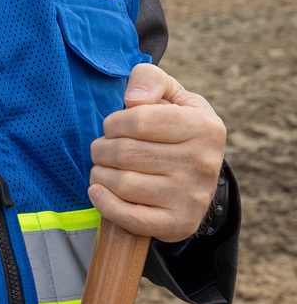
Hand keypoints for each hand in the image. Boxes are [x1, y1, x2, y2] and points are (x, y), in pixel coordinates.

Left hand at [88, 62, 225, 241]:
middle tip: (103, 150)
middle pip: (125, 153)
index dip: (114, 122)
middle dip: (101, 149)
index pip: (138, 120)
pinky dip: (104, 203)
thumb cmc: (175, 129)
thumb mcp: (172, 96)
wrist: (196, 178)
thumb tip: (132, 98)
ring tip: (105, 169)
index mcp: (205, 127)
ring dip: (100, 174)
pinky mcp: (180, 224)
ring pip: (122, 183)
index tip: (113, 127)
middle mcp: (204, 163)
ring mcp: (193, 196)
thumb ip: (150, 80)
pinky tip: (98, 191)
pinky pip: (130, 217)